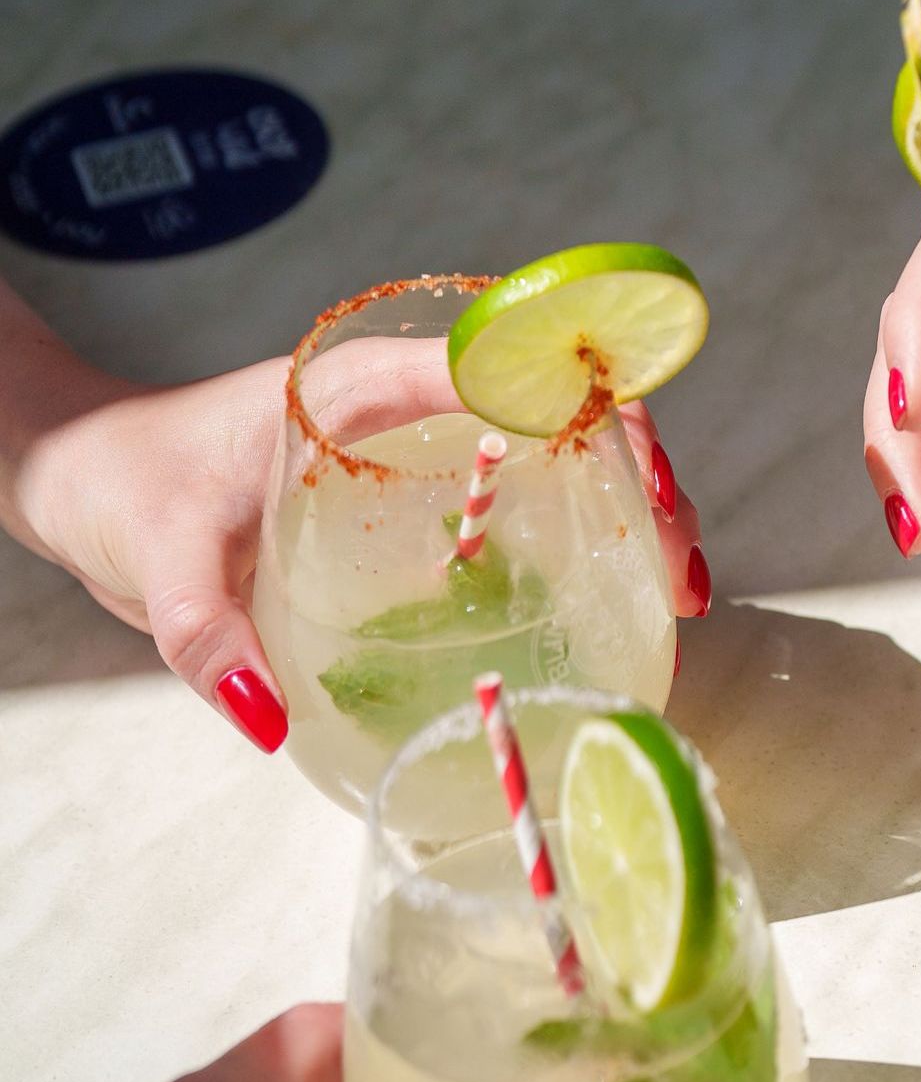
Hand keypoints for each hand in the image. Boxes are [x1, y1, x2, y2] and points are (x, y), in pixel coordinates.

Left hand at [7, 341, 708, 753]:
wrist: (78, 472)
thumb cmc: (115, 484)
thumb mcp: (152, 558)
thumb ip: (202, 631)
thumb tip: (263, 715)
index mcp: (359, 381)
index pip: (512, 366)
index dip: (597, 417)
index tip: (644, 496)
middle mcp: (405, 401)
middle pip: (562, 408)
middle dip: (642, 477)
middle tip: (683, 574)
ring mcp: (416, 445)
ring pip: (556, 452)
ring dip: (625, 509)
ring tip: (674, 595)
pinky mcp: (412, 493)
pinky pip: (518, 498)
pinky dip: (579, 539)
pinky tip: (610, 608)